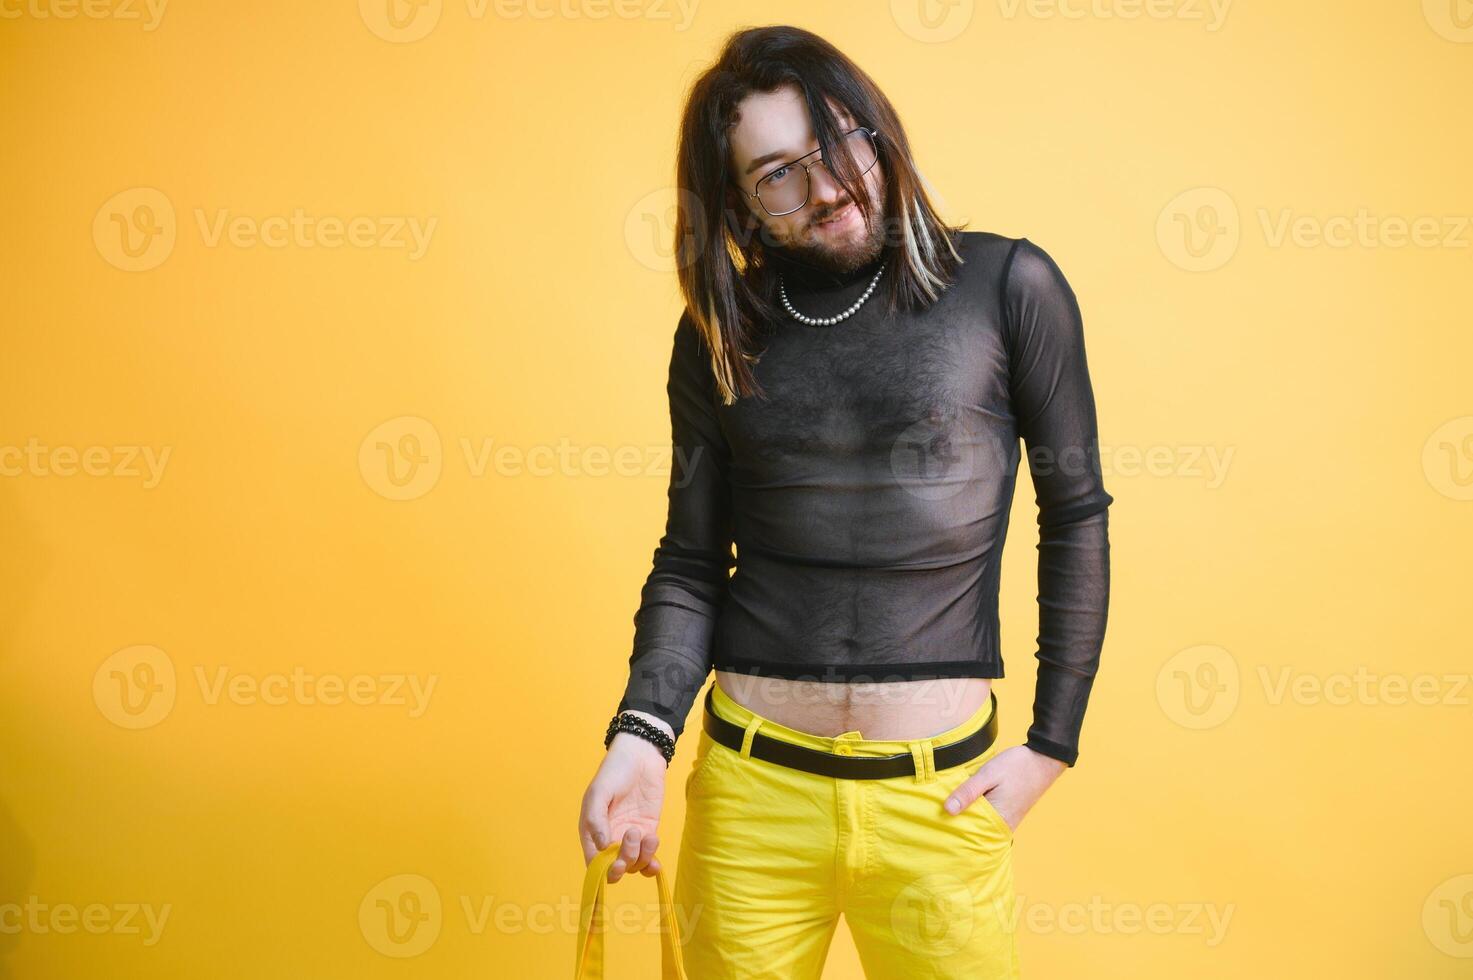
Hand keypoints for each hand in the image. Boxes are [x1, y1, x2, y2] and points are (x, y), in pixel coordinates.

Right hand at [578, 713, 672, 882]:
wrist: (641, 754)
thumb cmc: (615, 770)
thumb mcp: (600, 792)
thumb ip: (597, 819)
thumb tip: (602, 847)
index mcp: (592, 830)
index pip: (595, 862)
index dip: (605, 870)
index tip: (616, 862)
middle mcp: (610, 837)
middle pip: (616, 867)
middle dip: (625, 862)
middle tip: (633, 838)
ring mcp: (630, 835)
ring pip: (634, 864)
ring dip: (642, 857)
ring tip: (647, 835)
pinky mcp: (648, 830)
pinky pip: (648, 856)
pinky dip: (652, 862)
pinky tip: (655, 857)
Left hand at [942, 744, 1067, 832]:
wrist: (1043, 760)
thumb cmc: (1016, 766)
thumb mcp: (988, 774)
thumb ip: (968, 791)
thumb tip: (948, 810)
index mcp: (997, 819)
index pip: (967, 831)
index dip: (951, 826)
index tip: (934, 821)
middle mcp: (1003, 825)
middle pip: (974, 830)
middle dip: (957, 823)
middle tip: (937, 817)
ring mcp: (1007, 821)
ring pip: (981, 824)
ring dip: (967, 817)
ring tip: (948, 810)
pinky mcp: (1009, 814)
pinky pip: (988, 819)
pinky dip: (977, 813)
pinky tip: (966, 805)